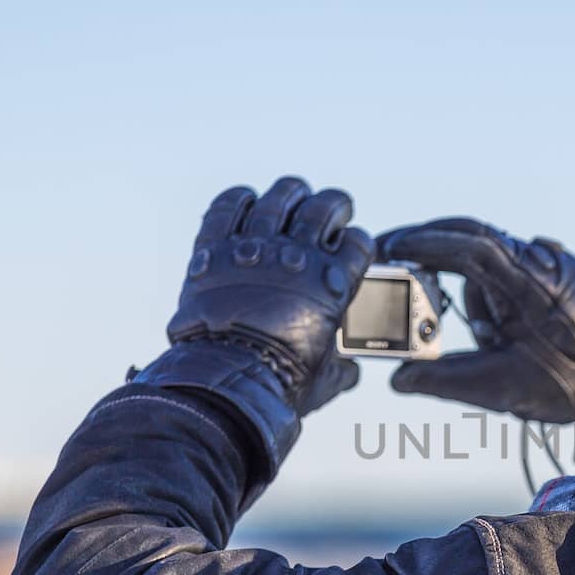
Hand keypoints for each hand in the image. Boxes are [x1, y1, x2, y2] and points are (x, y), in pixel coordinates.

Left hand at [167, 177, 374, 412]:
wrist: (227, 377)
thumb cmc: (280, 381)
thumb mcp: (325, 375)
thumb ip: (340, 366)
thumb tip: (348, 371)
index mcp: (331, 282)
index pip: (358, 242)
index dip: (357, 243)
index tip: (351, 248)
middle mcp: (298, 255)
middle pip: (326, 207)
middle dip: (335, 205)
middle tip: (334, 210)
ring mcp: (256, 247)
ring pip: (281, 197)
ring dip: (292, 193)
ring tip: (295, 194)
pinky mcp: (216, 248)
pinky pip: (227, 207)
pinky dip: (238, 199)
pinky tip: (246, 200)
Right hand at [377, 218, 574, 423]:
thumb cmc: (568, 385)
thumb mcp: (501, 387)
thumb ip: (445, 380)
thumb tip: (398, 378)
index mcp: (529, 285)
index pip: (470, 246)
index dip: (427, 243)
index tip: (391, 246)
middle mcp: (543, 263)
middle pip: (475, 236)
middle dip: (431, 243)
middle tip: (394, 255)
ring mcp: (554, 262)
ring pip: (492, 256)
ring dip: (472, 285)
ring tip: (488, 339)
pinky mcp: (560, 270)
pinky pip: (514, 267)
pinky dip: (494, 287)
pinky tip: (502, 327)